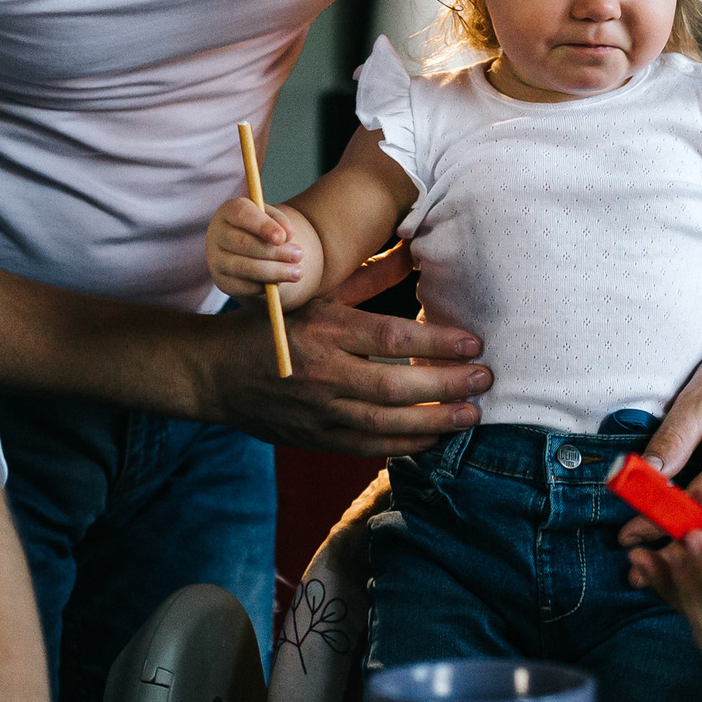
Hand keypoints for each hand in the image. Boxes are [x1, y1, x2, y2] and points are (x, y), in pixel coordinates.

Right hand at [203, 250, 492, 455]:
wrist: (215, 374)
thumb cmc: (273, 325)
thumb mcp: (313, 294)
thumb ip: (364, 280)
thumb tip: (414, 256)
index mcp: (323, 329)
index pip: (392, 337)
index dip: (438, 342)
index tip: (474, 343)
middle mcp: (322, 373)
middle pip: (396, 384)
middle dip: (447, 384)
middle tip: (485, 379)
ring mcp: (318, 412)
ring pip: (387, 422)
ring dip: (436, 420)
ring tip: (472, 414)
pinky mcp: (315, 439)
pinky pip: (369, 446)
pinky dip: (406, 444)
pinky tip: (436, 438)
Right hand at [206, 197, 303, 304]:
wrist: (244, 250)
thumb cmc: (260, 229)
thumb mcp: (271, 218)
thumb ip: (280, 222)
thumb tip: (287, 235)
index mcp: (229, 211)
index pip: (242, 214)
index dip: (263, 226)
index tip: (282, 238)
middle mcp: (217, 234)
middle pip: (244, 243)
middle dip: (274, 252)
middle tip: (299, 255)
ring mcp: (216, 259)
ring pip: (244, 267)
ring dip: (274, 271)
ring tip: (297, 273)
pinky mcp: (222, 281)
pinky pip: (244, 286)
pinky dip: (264, 285)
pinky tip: (279, 282)